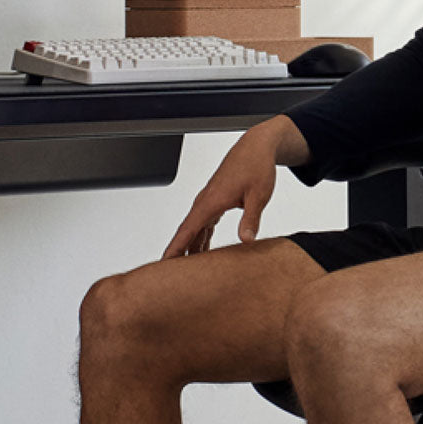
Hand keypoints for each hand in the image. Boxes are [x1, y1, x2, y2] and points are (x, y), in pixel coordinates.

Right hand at [162, 117, 309, 257]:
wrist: (256, 147)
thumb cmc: (256, 166)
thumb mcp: (258, 195)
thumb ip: (251, 219)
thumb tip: (246, 240)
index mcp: (211, 201)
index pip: (187, 230)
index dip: (175, 248)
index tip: (163, 264)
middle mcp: (205, 201)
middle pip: (186, 232)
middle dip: (178, 253)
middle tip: (171, 276)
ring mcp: (209, 201)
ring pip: (194, 229)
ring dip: (190, 247)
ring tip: (187, 270)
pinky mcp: (215, 201)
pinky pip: (203, 223)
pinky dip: (200, 237)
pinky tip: (203, 251)